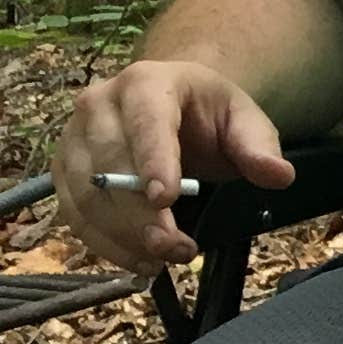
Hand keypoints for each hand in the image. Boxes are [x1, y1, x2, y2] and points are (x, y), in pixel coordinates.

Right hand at [57, 60, 292, 269]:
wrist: (170, 105)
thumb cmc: (207, 113)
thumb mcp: (243, 120)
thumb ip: (260, 147)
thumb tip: (279, 175)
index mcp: (146, 82)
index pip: (146, 121)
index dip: (153, 160)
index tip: (164, 199)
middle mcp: (98, 104)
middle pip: (110, 164)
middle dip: (141, 214)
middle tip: (177, 248)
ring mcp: (73, 138)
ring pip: (86, 194)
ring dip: (123, 235)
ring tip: (165, 258)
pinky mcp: (64, 171)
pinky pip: (73, 213)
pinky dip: (104, 243)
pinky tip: (140, 260)